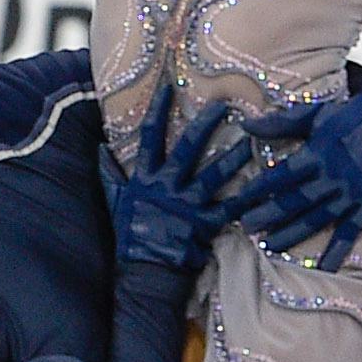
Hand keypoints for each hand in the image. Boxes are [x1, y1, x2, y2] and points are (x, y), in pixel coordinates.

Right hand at [107, 98, 250, 272]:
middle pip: (189, 147)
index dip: (158, 110)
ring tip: (253, 140)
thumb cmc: (130, 238)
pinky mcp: (204, 225)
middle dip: (206, 123)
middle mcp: (166, 187)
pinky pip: (229, 207)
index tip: (168, 86)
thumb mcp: (114, 203)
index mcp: (145, 179)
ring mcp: (187, 205)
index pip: (151, 137)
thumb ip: (109, 174)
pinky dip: (246, 197)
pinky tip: (263, 185)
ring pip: (215, 174)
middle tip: (225, 104)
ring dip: (235, 155)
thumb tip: (99, 148)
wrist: (144, 275)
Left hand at [219, 84, 361, 266]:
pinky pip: (351, 232)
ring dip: (292, 234)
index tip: (239, 200)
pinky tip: (323, 268)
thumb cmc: (348, 117)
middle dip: (269, 215)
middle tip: (245, 227)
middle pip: (296, 201)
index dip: (259, 189)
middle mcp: (335, 175)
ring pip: (317, 219)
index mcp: (320, 152)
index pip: (282, 175)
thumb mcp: (314, 114)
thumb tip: (246, 125)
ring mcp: (352, 193)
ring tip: (268, 245)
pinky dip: (338, 251)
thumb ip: (280, 123)